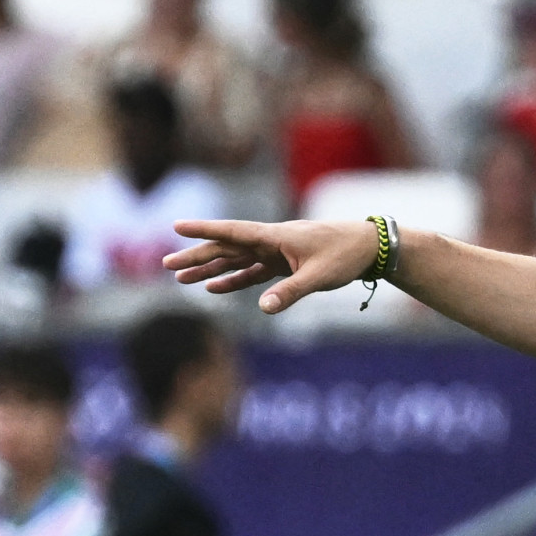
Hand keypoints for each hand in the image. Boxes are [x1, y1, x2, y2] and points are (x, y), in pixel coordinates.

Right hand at [164, 219, 380, 313]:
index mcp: (275, 236)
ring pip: (235, 260)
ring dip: (209, 269)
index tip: (176, 227)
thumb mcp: (318, 276)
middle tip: (166, 265)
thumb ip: (291, 292)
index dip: (204, 231)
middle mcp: (271, 242)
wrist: (369, 247)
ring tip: (180, 278)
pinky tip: (213, 289)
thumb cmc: (345, 256)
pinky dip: (233, 279)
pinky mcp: (285, 265)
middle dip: (196, 256)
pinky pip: (252, 273)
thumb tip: (264, 308)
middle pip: (226, 248)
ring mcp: (276, 253)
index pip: (232, 232)